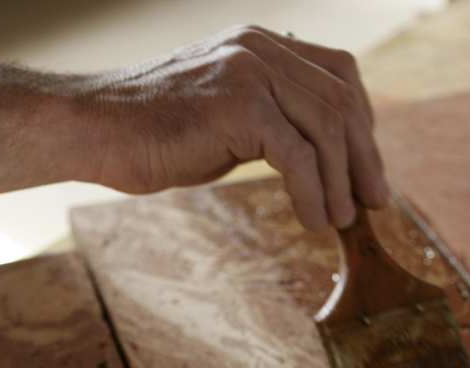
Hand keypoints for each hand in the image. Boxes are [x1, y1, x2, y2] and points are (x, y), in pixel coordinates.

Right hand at [74, 26, 389, 230]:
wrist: (94, 129)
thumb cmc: (152, 133)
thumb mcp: (224, 118)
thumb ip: (269, 123)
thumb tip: (316, 159)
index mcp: (260, 45)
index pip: (338, 72)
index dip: (363, 120)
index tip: (368, 165)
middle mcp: (259, 49)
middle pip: (341, 100)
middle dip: (365, 156)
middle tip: (375, 200)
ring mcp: (249, 73)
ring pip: (326, 129)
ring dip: (342, 182)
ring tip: (342, 220)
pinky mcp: (238, 107)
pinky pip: (298, 156)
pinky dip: (312, 194)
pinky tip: (312, 220)